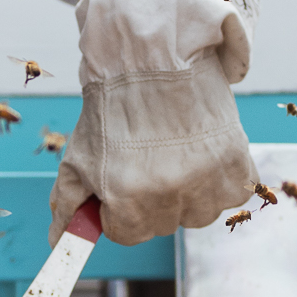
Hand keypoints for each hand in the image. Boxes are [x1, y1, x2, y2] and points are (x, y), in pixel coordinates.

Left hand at [51, 0, 260, 247]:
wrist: (157, 54)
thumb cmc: (114, 104)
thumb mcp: (80, 153)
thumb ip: (67, 204)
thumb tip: (58, 242)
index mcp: (125, 196)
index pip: (127, 234)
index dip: (124, 208)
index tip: (127, 181)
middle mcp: (167, 194)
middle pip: (163, 224)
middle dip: (154, 198)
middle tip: (152, 156)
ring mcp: (206, 183)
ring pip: (199, 214)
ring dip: (190, 191)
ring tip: (179, 150)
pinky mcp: (237, 170)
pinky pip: (229, 197)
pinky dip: (220, 178)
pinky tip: (204, 148)